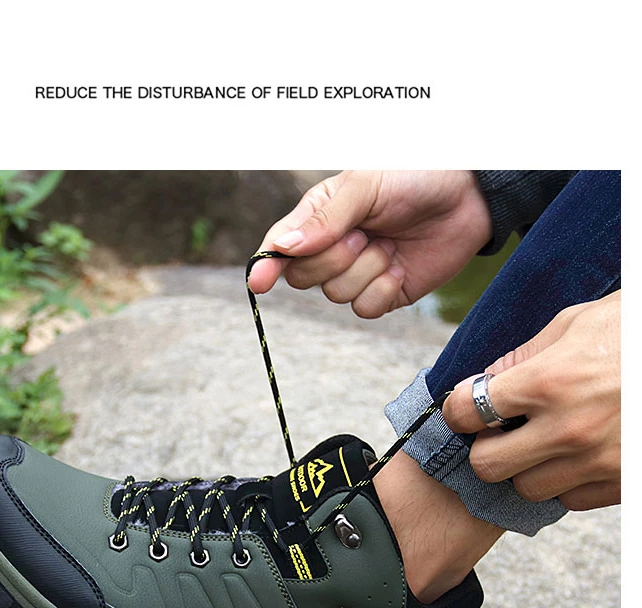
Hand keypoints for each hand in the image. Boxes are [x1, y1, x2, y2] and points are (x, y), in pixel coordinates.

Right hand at [248, 170, 492, 317]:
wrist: (469, 196)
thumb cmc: (415, 176)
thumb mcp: (365, 186)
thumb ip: (325, 218)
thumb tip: (285, 247)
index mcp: (320, 215)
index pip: (282, 246)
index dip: (267, 264)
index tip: (259, 281)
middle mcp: (332, 247)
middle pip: (304, 277)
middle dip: (334, 259)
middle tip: (364, 235)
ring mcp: (357, 273)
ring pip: (336, 295)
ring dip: (366, 270)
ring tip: (390, 244)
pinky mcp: (383, 294)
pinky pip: (365, 309)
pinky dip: (384, 289)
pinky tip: (401, 266)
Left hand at [442, 290, 620, 510]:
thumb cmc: (632, 332)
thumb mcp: (578, 323)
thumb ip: (525, 355)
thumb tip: (485, 380)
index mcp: (549, 381)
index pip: (467, 412)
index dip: (456, 411)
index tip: (463, 410)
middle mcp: (568, 428)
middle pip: (487, 466)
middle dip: (486, 448)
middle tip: (501, 432)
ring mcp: (597, 462)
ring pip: (526, 489)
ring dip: (526, 467)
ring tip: (544, 441)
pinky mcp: (622, 483)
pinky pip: (570, 500)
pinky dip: (566, 482)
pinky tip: (579, 454)